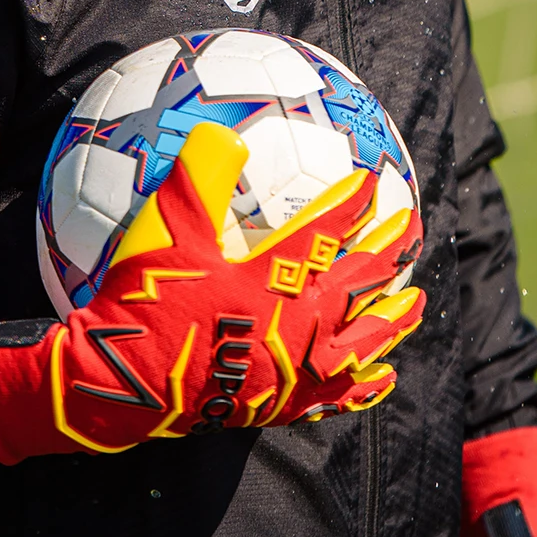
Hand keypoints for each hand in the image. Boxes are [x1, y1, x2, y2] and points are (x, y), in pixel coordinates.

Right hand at [0, 122, 424, 466]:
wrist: (119, 385)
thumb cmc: (144, 300)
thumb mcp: (164, 229)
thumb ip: (198, 175)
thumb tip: (221, 130)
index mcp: (271, 279)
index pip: (326, 234)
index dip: (351, 206)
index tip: (372, 184)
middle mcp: (294, 326)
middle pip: (359, 284)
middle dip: (391, 251)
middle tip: (413, 227)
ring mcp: (292, 372)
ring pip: (362, 343)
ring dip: (393, 318)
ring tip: (417, 301)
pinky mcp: (280, 406)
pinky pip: (337, 398)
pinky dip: (365, 386)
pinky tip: (382, 378)